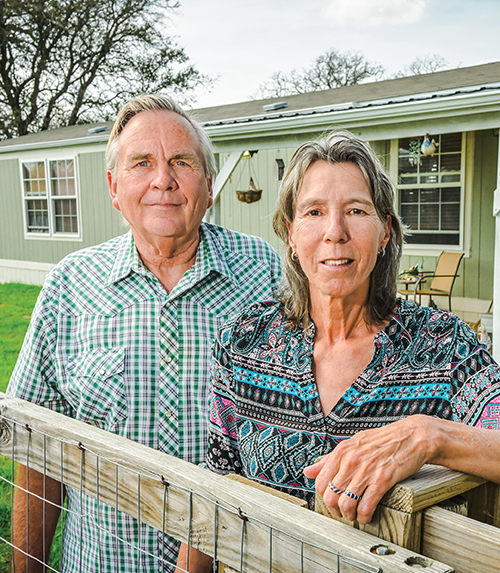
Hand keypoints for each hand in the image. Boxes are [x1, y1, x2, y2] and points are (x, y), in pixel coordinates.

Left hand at [304, 415, 436, 523]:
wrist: (411, 437)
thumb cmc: (382, 441)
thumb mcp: (352, 444)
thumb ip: (329, 459)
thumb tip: (307, 472)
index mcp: (341, 451)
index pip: (321, 482)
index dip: (325, 498)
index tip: (333, 502)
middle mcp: (350, 461)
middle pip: (330, 497)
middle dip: (335, 510)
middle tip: (344, 513)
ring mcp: (366, 471)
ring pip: (346, 505)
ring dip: (350, 516)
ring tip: (356, 516)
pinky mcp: (382, 480)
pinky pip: (366, 506)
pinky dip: (365, 517)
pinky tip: (368, 516)